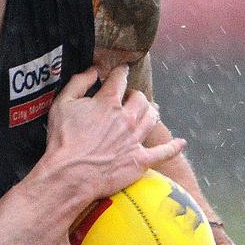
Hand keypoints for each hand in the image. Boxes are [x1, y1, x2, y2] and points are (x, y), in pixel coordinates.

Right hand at [44, 65, 185, 210]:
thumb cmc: (63, 140)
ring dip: (151, 112)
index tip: (122, 70)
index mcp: (108, 102)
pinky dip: (174, 147)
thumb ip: (78, 83)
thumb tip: (93, 71)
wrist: (70, 174)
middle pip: (140, 99)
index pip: (119, 79)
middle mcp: (126, 118)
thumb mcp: (62, 104)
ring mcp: (135, 139)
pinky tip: (181, 143)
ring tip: (149, 112)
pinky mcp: (140, 160)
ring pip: (152, 119)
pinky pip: (164, 152)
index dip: (121, 72)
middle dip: (136, 95)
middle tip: (130, 98)